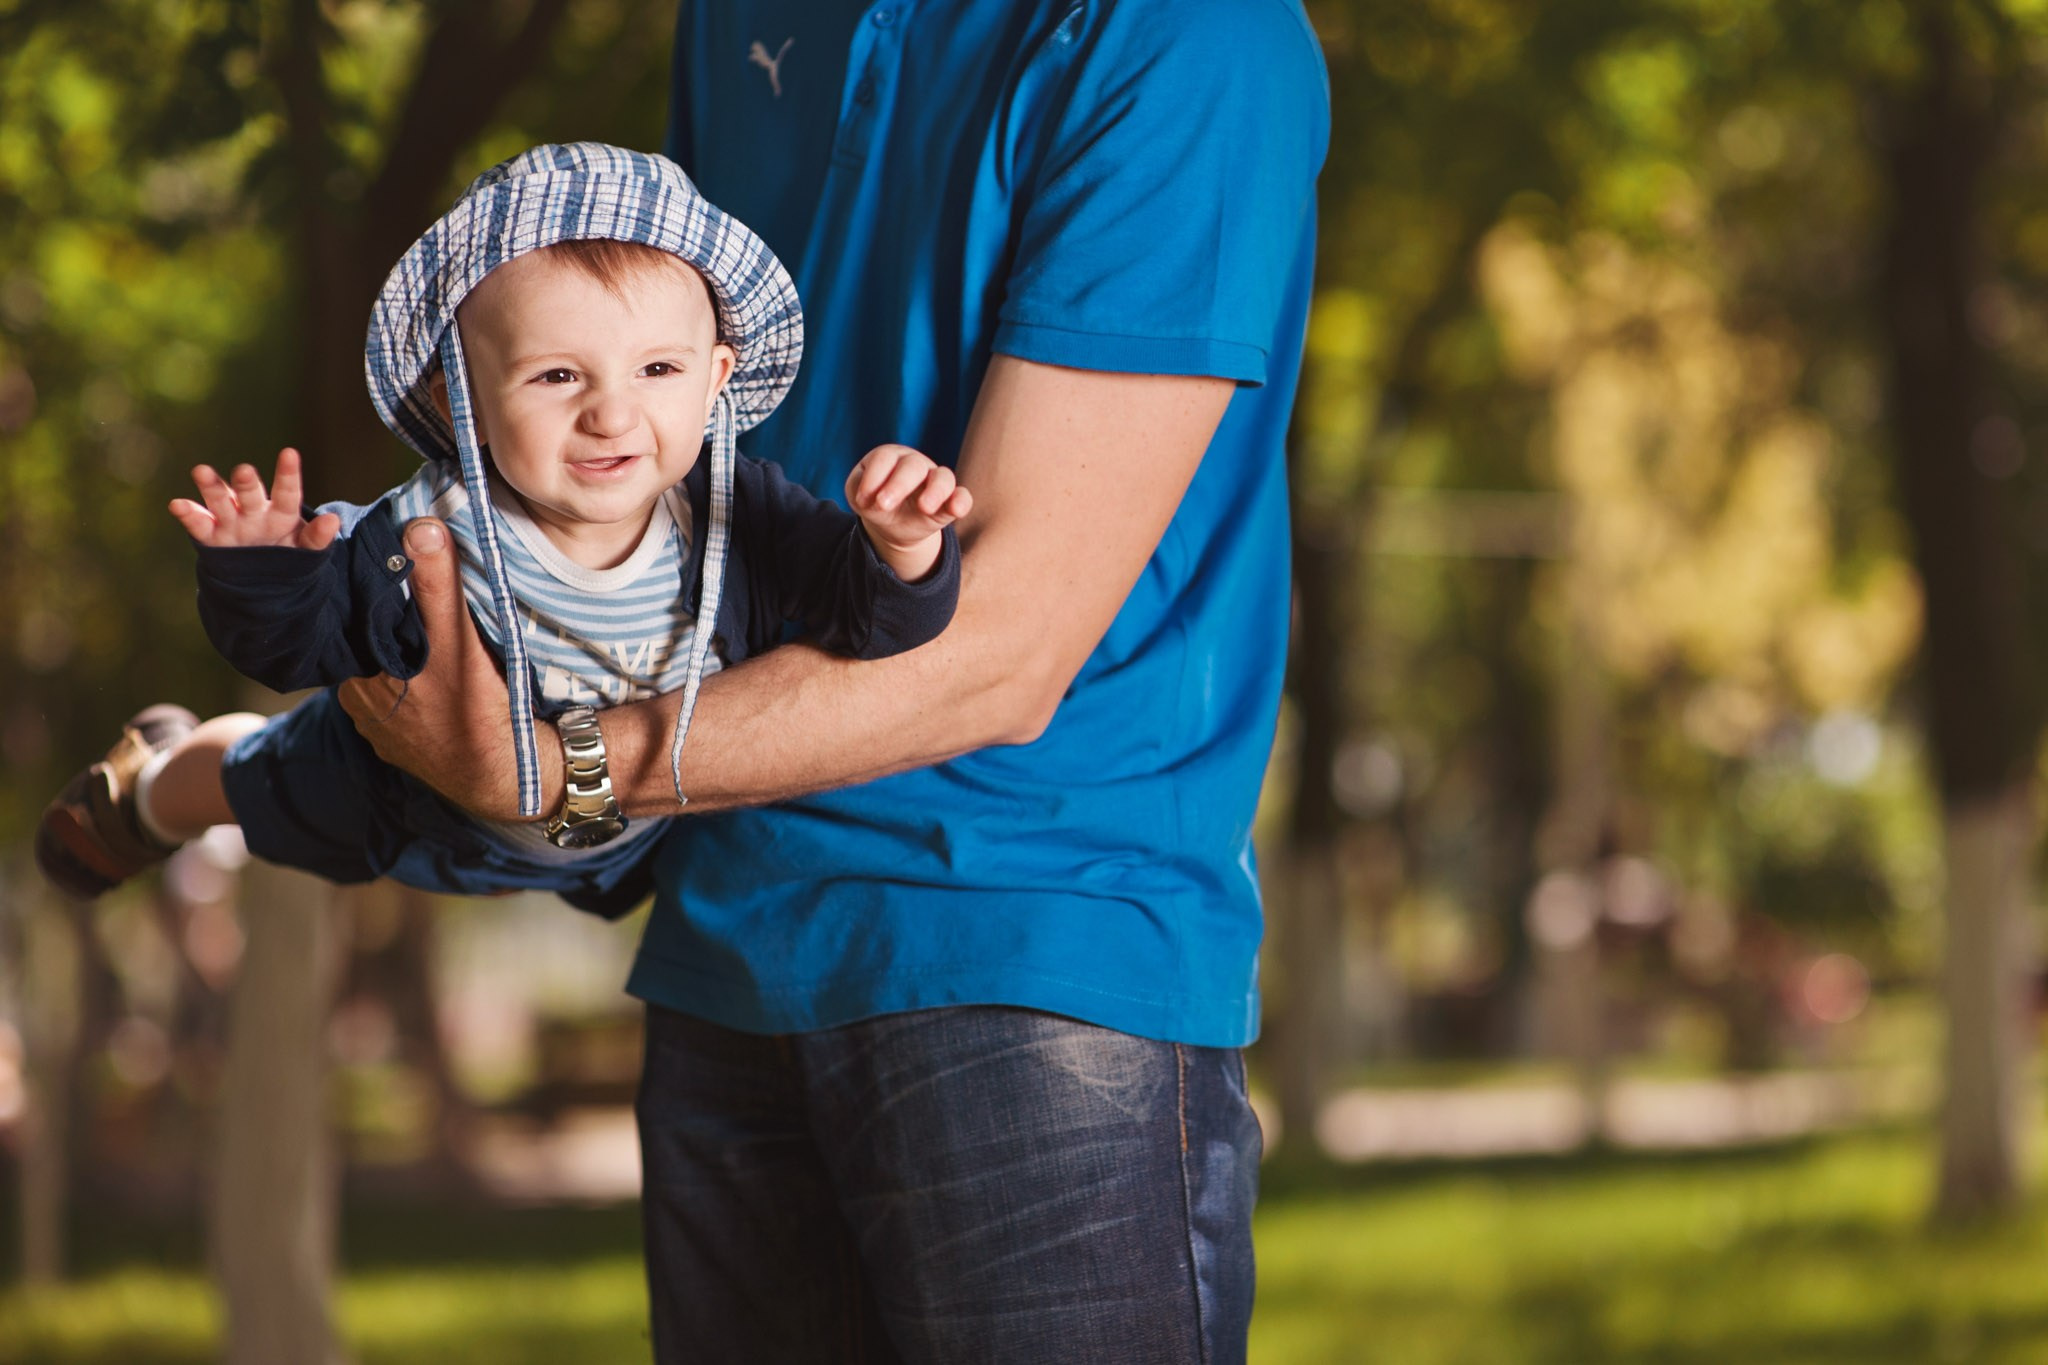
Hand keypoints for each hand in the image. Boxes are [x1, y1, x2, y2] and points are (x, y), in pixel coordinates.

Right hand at [170, 448, 340, 550]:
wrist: (261, 577)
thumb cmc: (288, 555)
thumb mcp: (306, 550)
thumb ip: (318, 538)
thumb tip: (334, 520)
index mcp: (282, 514)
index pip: (288, 494)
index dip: (288, 475)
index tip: (289, 452)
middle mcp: (254, 511)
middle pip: (250, 494)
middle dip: (247, 483)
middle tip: (245, 471)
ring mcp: (231, 522)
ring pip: (221, 502)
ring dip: (212, 487)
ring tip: (201, 471)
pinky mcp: (211, 536)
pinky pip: (198, 524)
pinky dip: (188, 514)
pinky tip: (178, 504)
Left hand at [337, 518, 560, 821]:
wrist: (498, 779)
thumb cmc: (474, 712)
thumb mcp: (457, 643)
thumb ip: (438, 587)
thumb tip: (420, 527)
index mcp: (359, 671)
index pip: (353, 619)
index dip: (368, 592)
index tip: (387, 566)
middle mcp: (358, 701)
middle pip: (365, 646)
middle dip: (383, 623)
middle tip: (410, 596)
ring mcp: (378, 728)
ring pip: (378, 674)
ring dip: (395, 656)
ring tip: (421, 633)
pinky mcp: (399, 746)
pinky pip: (393, 703)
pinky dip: (407, 688)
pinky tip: (430, 680)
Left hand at [845, 444, 971, 579]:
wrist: (892, 526)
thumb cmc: (873, 501)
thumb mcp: (859, 495)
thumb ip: (859, 488)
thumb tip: (870, 496)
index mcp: (891, 457)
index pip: (884, 458)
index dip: (873, 477)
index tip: (862, 500)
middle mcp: (916, 465)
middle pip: (913, 465)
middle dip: (898, 485)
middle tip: (883, 504)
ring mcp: (936, 482)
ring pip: (943, 477)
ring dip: (935, 491)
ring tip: (924, 507)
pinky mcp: (949, 502)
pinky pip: (962, 497)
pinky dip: (961, 502)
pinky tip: (956, 510)